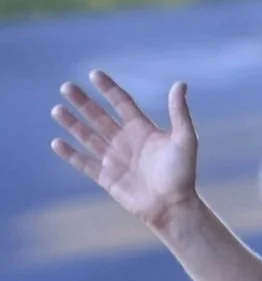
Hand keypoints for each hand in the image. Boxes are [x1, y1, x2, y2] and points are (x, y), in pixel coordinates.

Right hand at [51, 71, 199, 228]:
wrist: (173, 206)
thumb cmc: (182, 173)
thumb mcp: (185, 139)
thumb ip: (179, 112)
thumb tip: (180, 83)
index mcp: (143, 130)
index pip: (122, 104)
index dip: (109, 89)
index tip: (94, 74)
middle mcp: (126, 142)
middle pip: (100, 116)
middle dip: (83, 102)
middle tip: (66, 87)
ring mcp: (115, 159)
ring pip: (88, 136)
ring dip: (72, 123)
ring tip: (56, 109)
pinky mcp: (107, 178)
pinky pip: (84, 163)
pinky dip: (70, 154)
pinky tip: (56, 142)